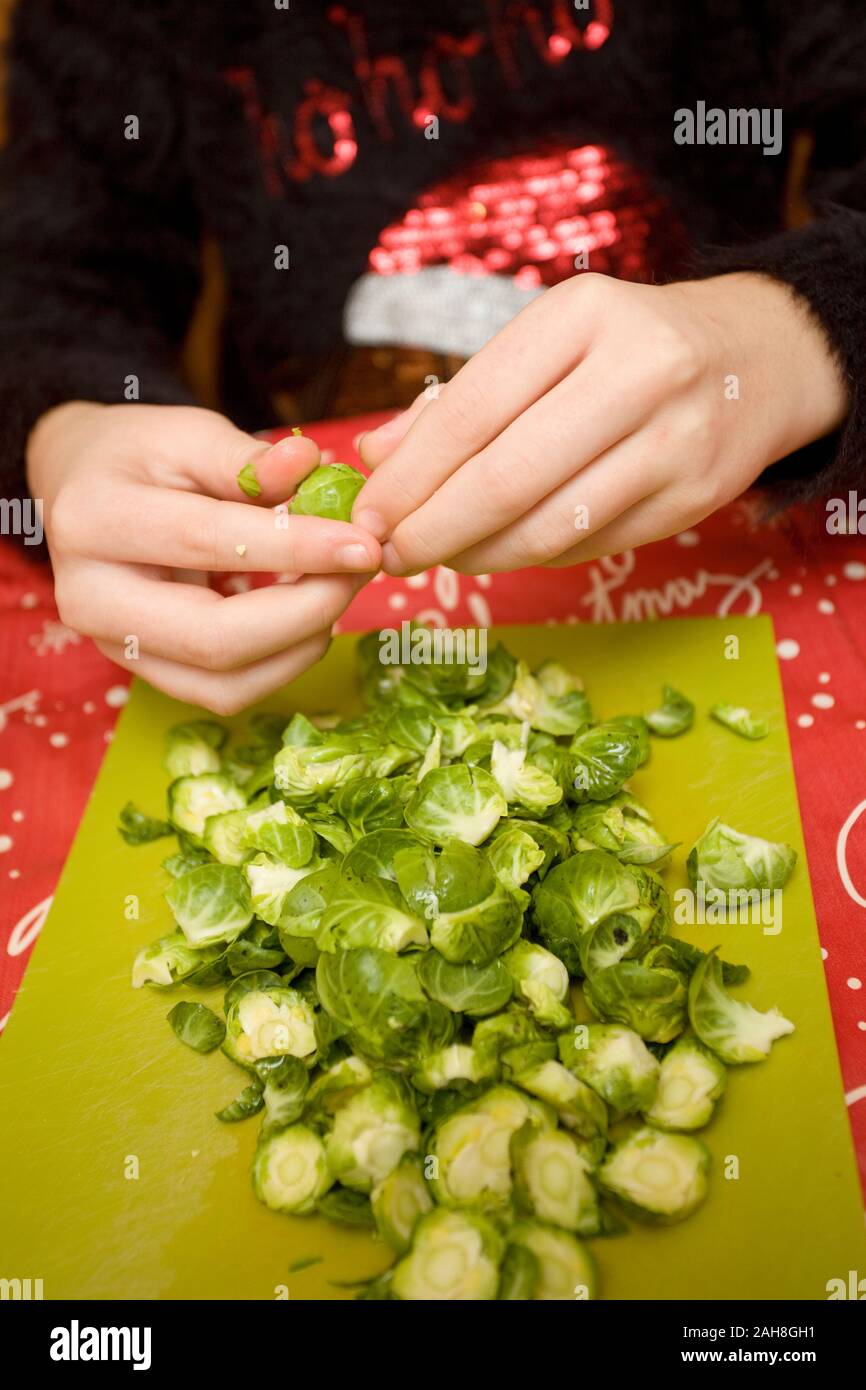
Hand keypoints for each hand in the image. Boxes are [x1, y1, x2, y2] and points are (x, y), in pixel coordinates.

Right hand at [28, 403, 380, 711]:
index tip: (363, 543)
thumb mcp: (188, 434)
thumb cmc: (141, 457)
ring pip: (224, 685)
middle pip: (214, 638)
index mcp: (94, 520)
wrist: (85, 490)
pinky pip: (225, 693)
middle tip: (360, 571)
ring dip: (302, 644)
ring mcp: (114, 648)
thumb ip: (249, 459)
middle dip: (307, 611)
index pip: (207, 541)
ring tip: (338, 589)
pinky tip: (310, 618)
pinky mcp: (145, 674)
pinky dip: (282, 662)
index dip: (295, 547)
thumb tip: (315, 467)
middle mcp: (90, 598)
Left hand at [354, 272, 847, 573]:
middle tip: (390, 555)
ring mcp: (676, 439)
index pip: (472, 410)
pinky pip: (589, 545)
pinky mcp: (696, 496)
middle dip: (433, 529)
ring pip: (549, 527)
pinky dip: (531, 556)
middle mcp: (639, 371)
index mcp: (582, 314)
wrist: (756, 358)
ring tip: (439, 557)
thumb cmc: (623, 348)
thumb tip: (372, 457)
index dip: (409, 477)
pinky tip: (501, 550)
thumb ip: (459, 399)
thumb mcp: (545, 343)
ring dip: (478, 555)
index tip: (367, 516)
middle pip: (507, 478)